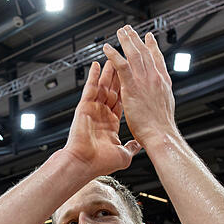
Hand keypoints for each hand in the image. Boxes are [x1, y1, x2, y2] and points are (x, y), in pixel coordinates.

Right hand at [62, 60, 140, 176]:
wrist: (84, 165)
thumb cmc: (100, 163)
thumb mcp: (123, 154)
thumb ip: (131, 147)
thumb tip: (138, 145)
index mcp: (110, 124)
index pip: (122, 102)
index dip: (127, 90)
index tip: (133, 79)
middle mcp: (101, 115)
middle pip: (113, 91)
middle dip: (119, 76)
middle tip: (125, 62)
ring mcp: (92, 110)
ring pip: (103, 87)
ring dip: (108, 72)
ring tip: (114, 58)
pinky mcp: (84, 107)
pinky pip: (90, 88)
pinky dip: (94, 76)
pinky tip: (97, 65)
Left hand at [103, 26, 177, 144]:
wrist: (161, 135)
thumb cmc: (162, 130)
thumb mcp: (164, 112)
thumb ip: (160, 104)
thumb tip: (160, 103)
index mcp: (163, 84)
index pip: (157, 61)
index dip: (153, 48)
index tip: (149, 38)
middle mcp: (156, 78)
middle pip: (146, 53)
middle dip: (137, 40)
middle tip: (131, 30)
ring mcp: (145, 81)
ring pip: (134, 55)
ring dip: (127, 41)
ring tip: (120, 32)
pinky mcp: (133, 86)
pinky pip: (121, 66)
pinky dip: (114, 55)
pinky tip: (107, 48)